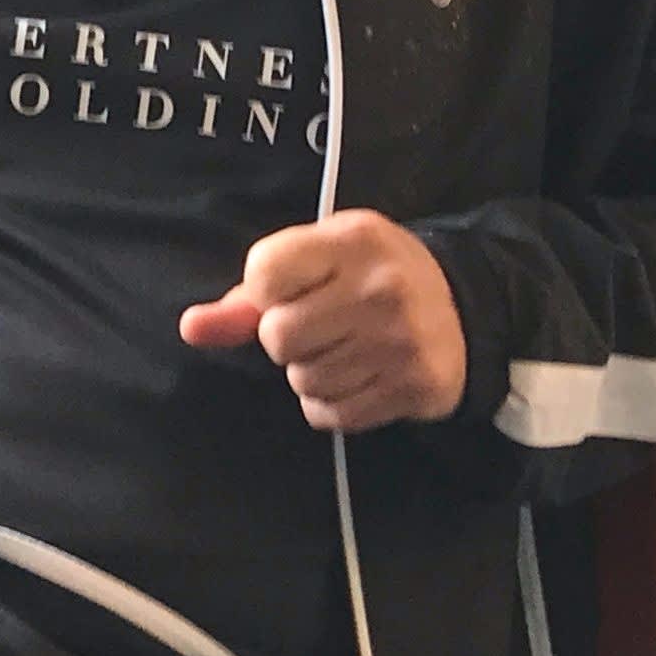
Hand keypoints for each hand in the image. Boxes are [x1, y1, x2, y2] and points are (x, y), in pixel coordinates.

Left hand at [178, 210, 467, 433]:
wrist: (464, 306)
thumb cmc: (370, 276)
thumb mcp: (318, 260)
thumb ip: (249, 295)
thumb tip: (191, 328)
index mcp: (351, 241)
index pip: (263, 273)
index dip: (265, 292)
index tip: (294, 290)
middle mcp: (381, 288)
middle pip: (278, 337)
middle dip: (285, 339)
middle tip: (319, 326)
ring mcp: (401, 340)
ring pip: (303, 380)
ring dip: (309, 373)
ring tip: (342, 349)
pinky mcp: (415, 385)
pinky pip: (333, 414)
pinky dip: (331, 404)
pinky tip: (357, 376)